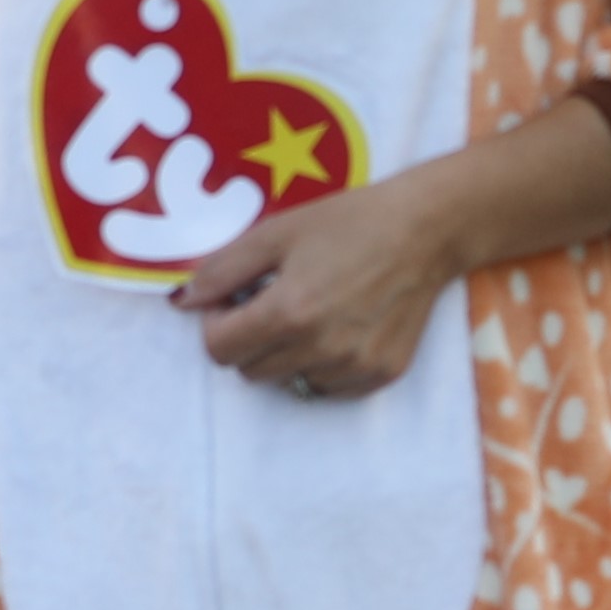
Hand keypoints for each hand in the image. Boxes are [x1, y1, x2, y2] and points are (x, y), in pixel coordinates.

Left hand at [172, 171, 465, 401]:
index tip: (235, 301)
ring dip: (285, 354)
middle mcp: (320, 349)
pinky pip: (327, 387)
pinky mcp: (380, 375)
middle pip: (249, 371)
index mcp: (289, 312)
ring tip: (311, 311)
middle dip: (248, 339)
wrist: (426, 231)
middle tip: (271, 301)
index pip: (219, 350)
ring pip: (287, 382)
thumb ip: (223, 269)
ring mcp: (353, 368)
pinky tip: (340, 326)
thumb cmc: (349, 222)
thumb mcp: (277, 232)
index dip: (216, 323)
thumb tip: (184, 301)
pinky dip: (321, 365)